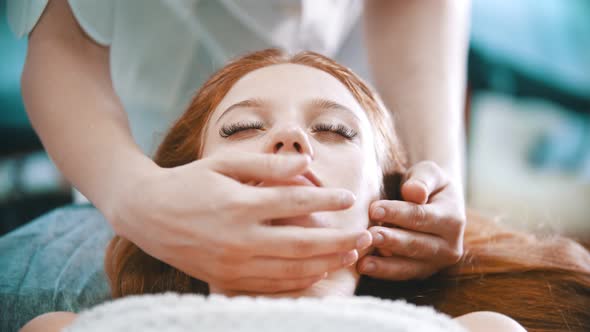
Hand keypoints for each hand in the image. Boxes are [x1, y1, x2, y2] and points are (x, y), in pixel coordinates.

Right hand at [109, 152, 371, 292]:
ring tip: (351, 254)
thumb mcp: (224, 164)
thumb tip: (307, 163)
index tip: (349, 198)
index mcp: (238, 204)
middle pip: (302, 244)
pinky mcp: (225, 279)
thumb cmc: (188, 182)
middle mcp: (238, 238)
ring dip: (326, 263)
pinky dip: (300, 280)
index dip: (326, 199)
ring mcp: (232, 263)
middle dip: (338, 241)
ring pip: (291, 270)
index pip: (294, 202)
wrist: (145, 214)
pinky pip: (272, 285)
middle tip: (366, 236)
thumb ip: (267, 165)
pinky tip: (319, 270)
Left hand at [357, 161, 464, 279]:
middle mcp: (450, 246)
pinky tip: (364, 268)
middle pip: (416, 244)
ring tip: (363, 260)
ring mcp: (437, 263)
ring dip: (385, 264)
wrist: (434, 202)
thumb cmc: (425, 184)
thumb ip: (422, 180)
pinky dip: (383, 272)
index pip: (421, 216)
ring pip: (409, 265)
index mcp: (453, 219)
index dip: (397, 213)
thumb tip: (414, 193)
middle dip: (391, 240)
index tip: (374, 209)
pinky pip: (402, 274)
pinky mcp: (422, 272)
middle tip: (369, 235)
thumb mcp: (428, 173)